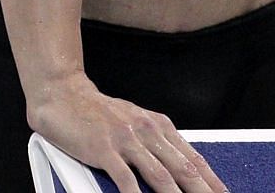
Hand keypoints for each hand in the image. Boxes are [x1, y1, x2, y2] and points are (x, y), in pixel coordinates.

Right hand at [29, 76, 224, 192]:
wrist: (62, 92)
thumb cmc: (96, 111)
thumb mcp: (134, 120)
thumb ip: (156, 143)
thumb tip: (180, 170)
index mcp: (158, 125)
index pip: (194, 159)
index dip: (212, 182)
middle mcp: (146, 131)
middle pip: (184, 170)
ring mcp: (125, 139)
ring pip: (161, 177)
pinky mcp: (103, 148)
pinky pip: (125, 179)